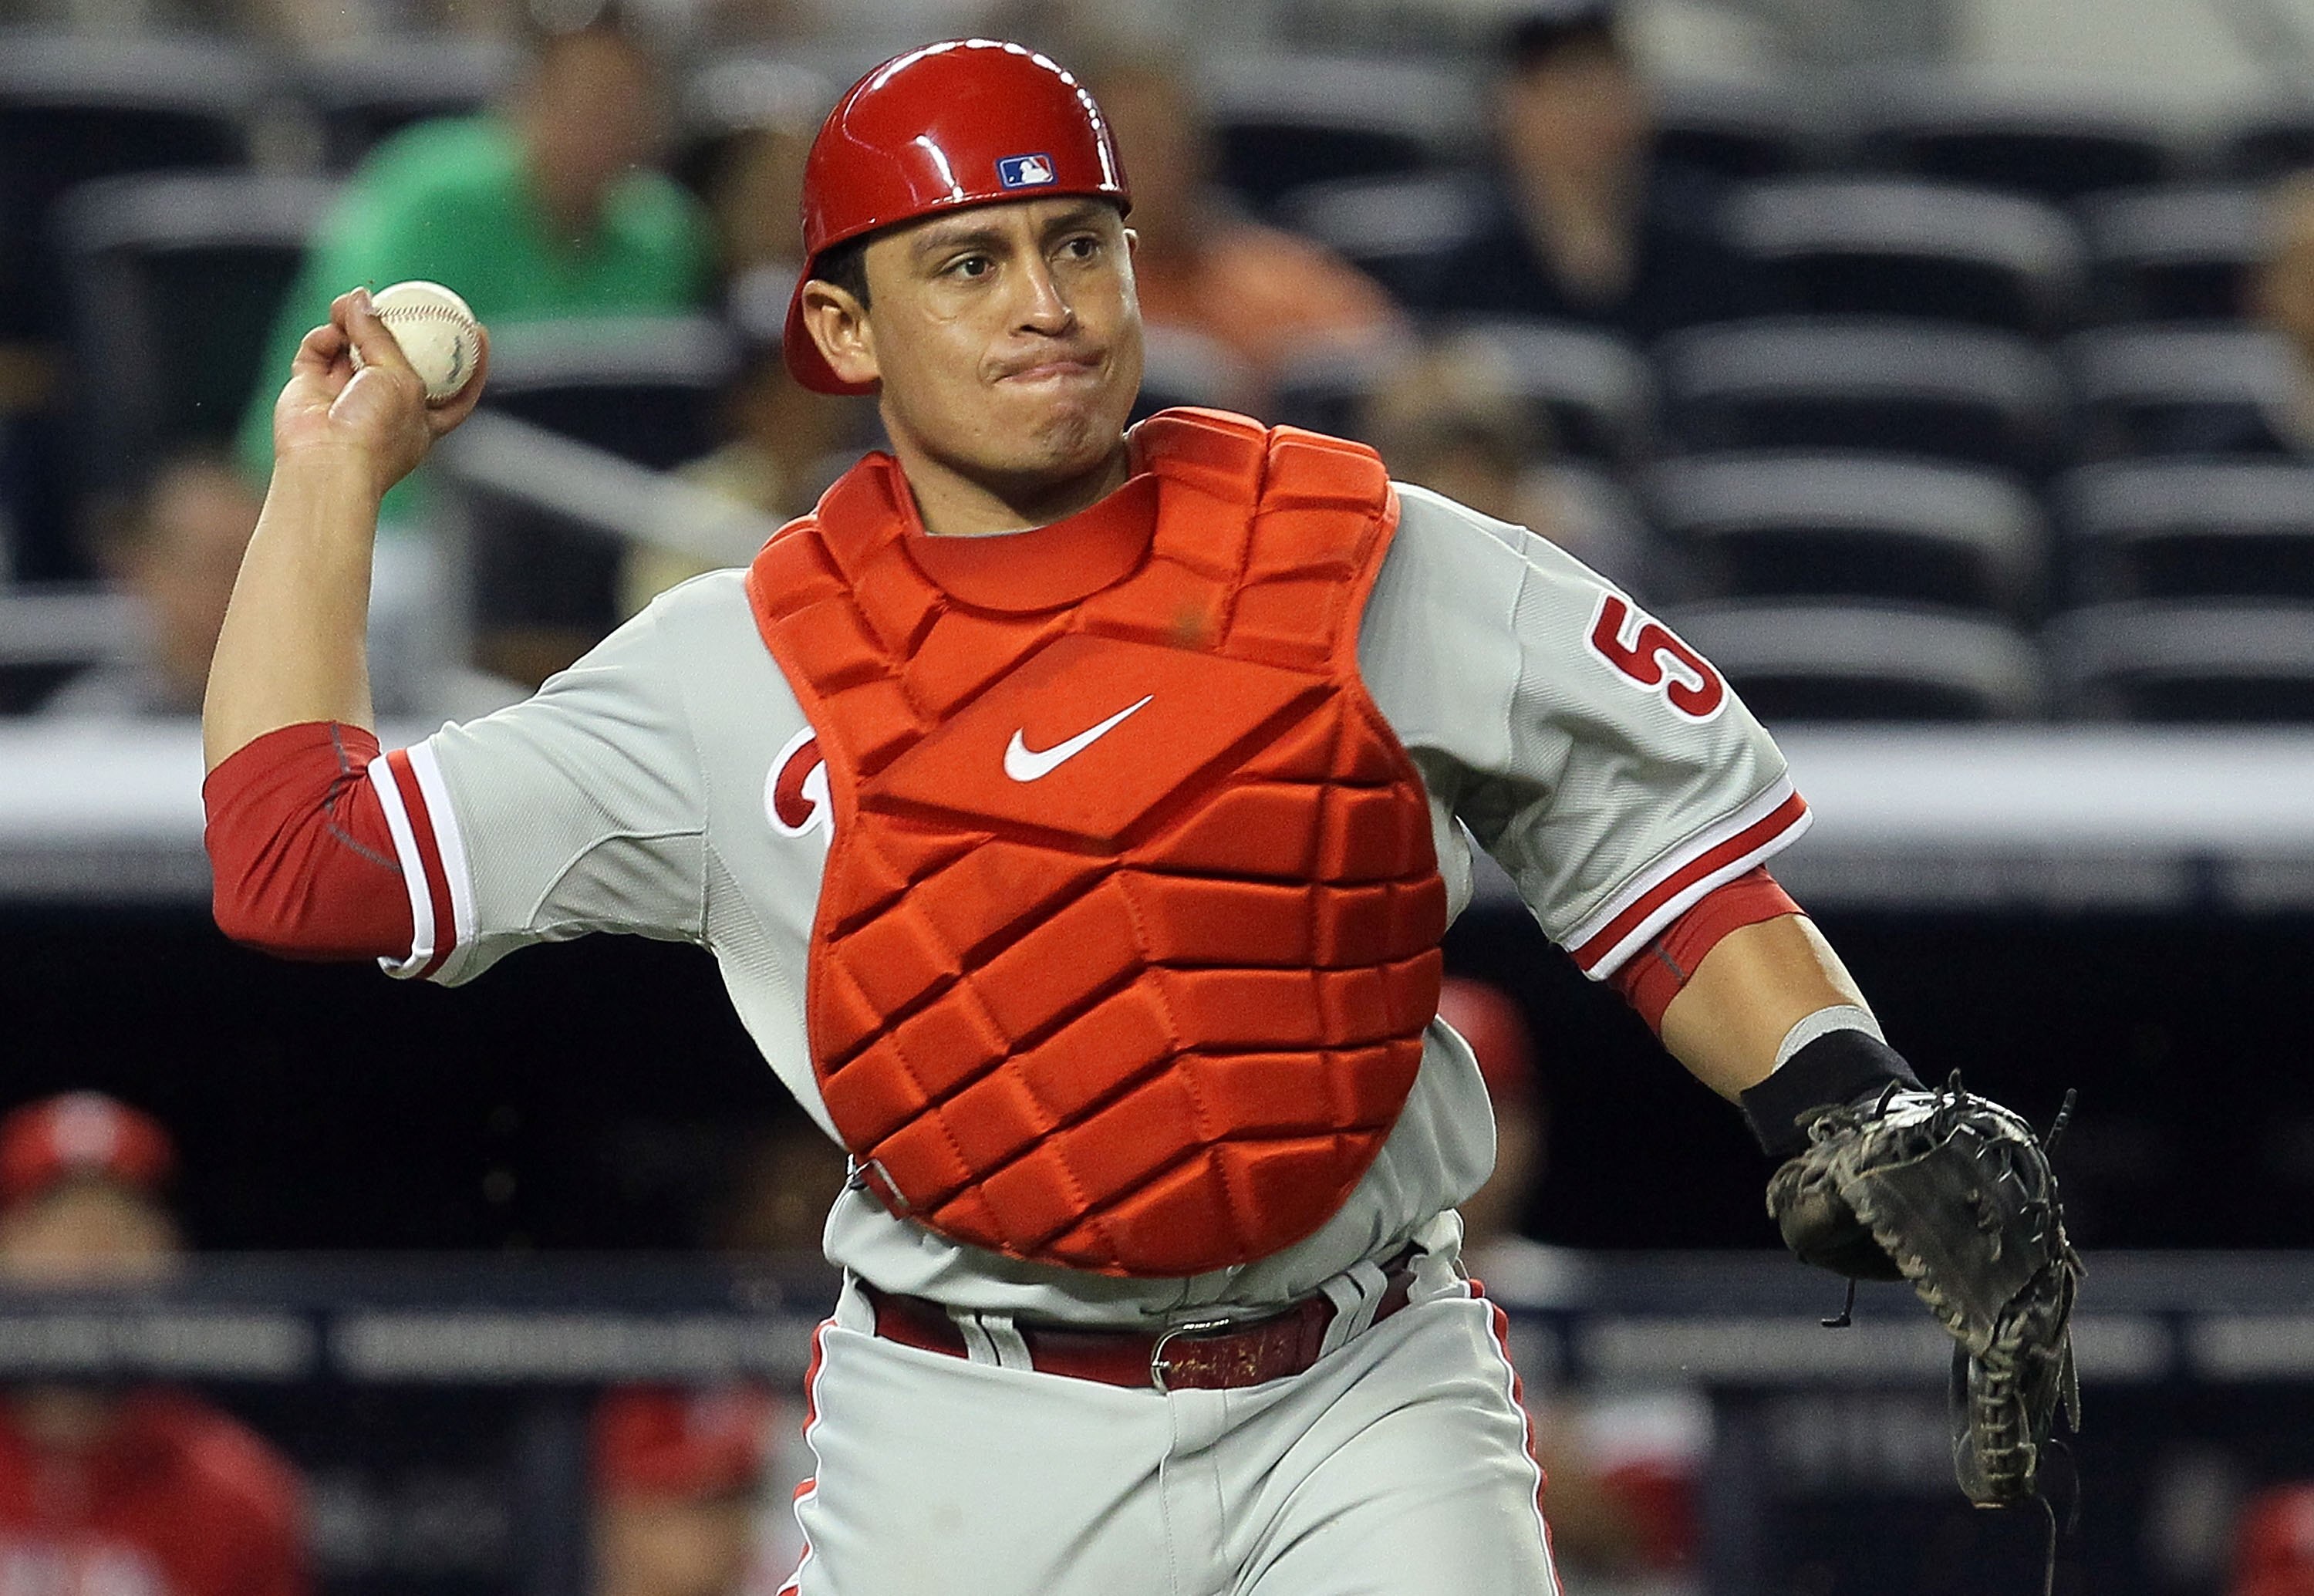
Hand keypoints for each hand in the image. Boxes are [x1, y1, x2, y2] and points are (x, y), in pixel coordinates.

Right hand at [271, 287, 489, 501]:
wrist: (326, 462)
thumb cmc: (376, 432)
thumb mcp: (401, 378)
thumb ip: (383, 337)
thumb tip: (360, 299)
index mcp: (422, 419)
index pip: (456, 391)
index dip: (470, 362)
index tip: (478, 331)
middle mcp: (385, 408)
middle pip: (394, 359)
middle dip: (392, 327)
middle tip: (391, 298)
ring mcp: (346, 398)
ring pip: (352, 348)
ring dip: (352, 322)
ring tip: (349, 303)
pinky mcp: (310, 389)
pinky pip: (318, 352)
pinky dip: (324, 338)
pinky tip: (331, 329)